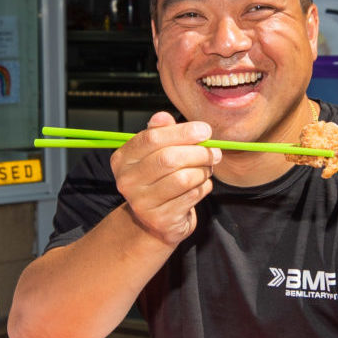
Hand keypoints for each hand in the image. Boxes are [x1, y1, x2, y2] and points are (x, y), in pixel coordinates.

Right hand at [113, 111, 219, 246]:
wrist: (156, 220)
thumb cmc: (159, 178)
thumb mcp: (156, 153)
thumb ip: (161, 132)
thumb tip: (163, 117)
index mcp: (122, 159)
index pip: (152, 138)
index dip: (182, 132)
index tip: (205, 130)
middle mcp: (127, 181)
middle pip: (169, 159)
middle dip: (199, 152)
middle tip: (215, 152)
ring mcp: (141, 202)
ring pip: (183, 178)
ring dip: (203, 171)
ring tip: (207, 169)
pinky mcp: (160, 219)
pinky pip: (191, 196)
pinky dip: (203, 188)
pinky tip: (201, 185)